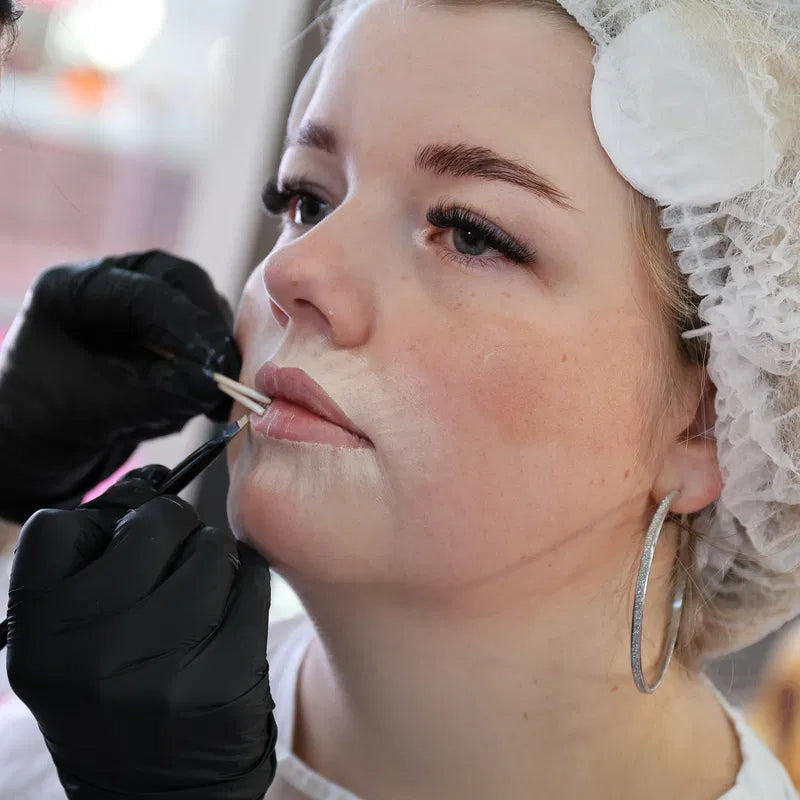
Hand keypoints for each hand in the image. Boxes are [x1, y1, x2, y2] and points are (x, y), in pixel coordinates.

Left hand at [0, 251, 240, 521]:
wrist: (30, 455)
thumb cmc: (38, 428)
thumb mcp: (94, 410)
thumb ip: (155, 394)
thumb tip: (212, 384)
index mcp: (77, 290)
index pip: (149, 291)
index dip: (190, 326)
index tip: (218, 366)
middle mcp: (111, 289)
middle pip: (183, 284)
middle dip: (207, 331)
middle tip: (225, 376)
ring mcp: (136, 313)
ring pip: (200, 312)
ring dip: (209, 354)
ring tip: (201, 400)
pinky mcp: (156, 341)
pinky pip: (200, 345)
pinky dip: (203, 374)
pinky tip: (191, 404)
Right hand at [6, 469, 276, 799]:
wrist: (157, 791)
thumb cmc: (114, 693)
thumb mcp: (72, 637)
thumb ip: (93, 561)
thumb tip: (149, 479)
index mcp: (39, 632)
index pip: (61, 524)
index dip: (99, 524)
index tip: (118, 541)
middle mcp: (90, 650)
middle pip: (154, 522)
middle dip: (171, 533)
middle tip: (171, 569)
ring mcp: (160, 666)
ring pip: (210, 546)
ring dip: (213, 560)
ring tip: (200, 600)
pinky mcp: (223, 676)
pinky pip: (251, 579)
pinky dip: (246, 584)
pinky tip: (228, 617)